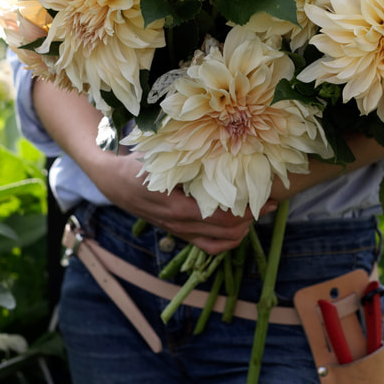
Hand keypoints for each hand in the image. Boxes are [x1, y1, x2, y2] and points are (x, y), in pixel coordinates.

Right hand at [95, 152, 271, 253]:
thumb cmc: (139, 165)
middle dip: (252, 219)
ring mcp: (180, 231)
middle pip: (226, 232)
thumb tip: (218, 137)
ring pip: (220, 243)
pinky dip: (227, 240)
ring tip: (258, 214)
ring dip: (242, 231)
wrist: (114, 183)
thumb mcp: (161, 156)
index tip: (266, 195)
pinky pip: (209, 246)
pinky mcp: (180, 234)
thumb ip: (186, 153)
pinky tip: (239, 227)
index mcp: (177, 206)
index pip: (221, 217)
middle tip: (270, 202)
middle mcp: (180, 224)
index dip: (247, 210)